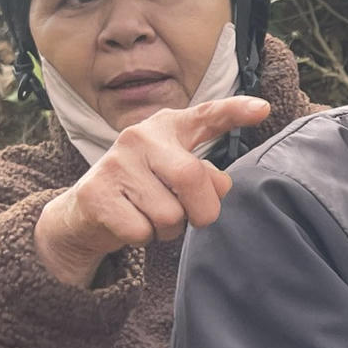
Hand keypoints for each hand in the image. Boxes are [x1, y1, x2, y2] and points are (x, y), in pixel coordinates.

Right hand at [34, 96, 269, 286]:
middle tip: (191, 217)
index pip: (206, 116)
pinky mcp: (96, 194)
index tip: (263, 110)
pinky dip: (143, 238)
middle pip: (191, 177)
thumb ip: (206, 176)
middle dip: (202, 210)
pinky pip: (141, 231)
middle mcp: (139, 137)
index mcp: (167, 128)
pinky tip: (130, 223)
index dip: (235, 112)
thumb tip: (222, 185)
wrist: (84, 212)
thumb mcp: (176, 176)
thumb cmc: (144, 191)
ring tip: (150, 215)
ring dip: (168, 229)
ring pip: (168, 214)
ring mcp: (115, 164)